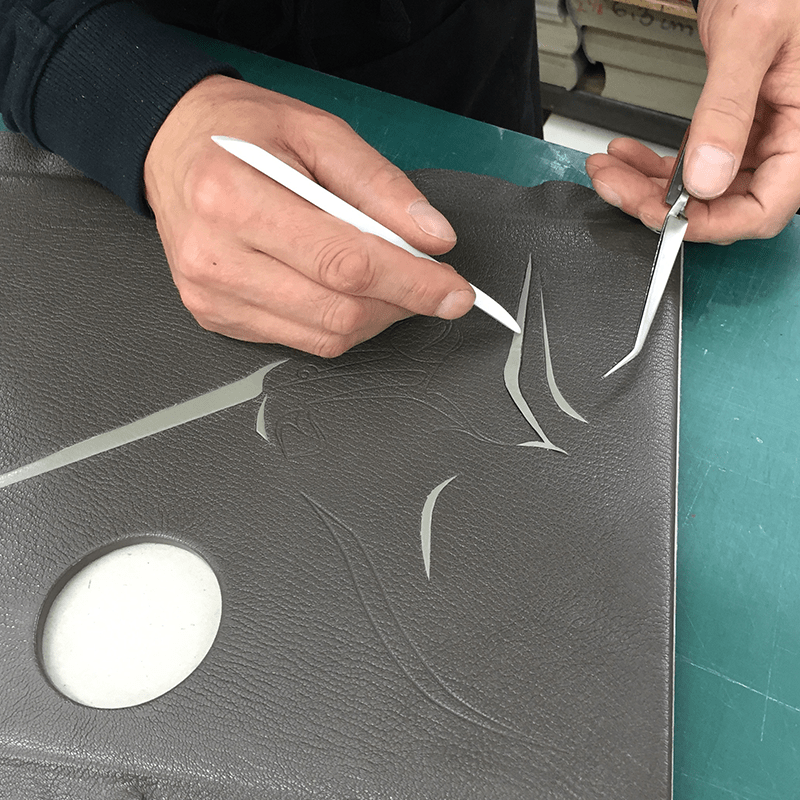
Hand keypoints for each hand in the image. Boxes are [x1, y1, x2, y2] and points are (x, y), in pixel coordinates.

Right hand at [144, 75, 472, 355]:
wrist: (174, 147)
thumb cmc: (243, 132)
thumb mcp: (319, 133)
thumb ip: (380, 186)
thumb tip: (432, 238)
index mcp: (234, 197)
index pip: (345, 262)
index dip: (412, 283)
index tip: (455, 292)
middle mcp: (216, 257)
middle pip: (339, 309)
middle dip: (401, 303)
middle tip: (429, 282)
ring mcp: (212, 296)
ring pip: (326, 335)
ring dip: (375, 315)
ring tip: (386, 280)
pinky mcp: (217, 317)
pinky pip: (303, 341)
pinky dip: (341, 321)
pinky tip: (343, 289)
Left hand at [585, 0, 799, 243]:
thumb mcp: (751, 37)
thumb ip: (727, 110)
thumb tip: (705, 177)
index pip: (762, 209)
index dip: (710, 223)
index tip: (663, 217)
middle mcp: (786, 142)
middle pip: (722, 203)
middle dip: (660, 202)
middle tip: (616, 186)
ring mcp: (760, 138)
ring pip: (701, 187)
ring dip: (648, 185)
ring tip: (609, 170)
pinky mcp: (736, 129)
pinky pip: (694, 162)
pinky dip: (656, 164)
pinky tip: (627, 156)